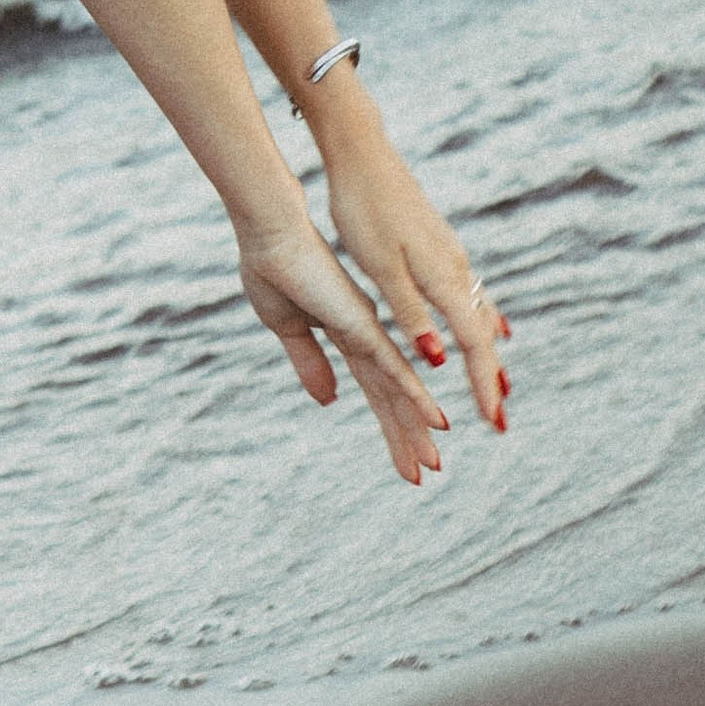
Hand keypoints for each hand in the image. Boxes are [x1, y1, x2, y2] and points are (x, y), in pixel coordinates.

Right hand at [233, 207, 450, 483]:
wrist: (268, 234)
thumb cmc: (272, 269)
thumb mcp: (287, 329)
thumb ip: (309, 363)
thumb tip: (329, 401)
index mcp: (350, 334)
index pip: (376, 389)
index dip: (390, 424)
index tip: (404, 457)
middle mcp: (368, 336)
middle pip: (393, 397)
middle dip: (406, 436)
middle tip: (427, 471)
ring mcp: (367, 331)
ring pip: (398, 390)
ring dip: (415, 428)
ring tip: (433, 463)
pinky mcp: (361, 325)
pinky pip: (392, 368)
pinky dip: (414, 396)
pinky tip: (436, 421)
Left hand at [319, 132, 510, 432]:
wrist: (362, 156)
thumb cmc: (362, 211)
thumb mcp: (379, 267)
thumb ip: (410, 314)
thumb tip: (440, 360)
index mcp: (443, 278)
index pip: (473, 345)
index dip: (482, 385)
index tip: (492, 423)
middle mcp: (456, 269)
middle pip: (483, 335)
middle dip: (490, 378)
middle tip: (500, 423)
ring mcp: (450, 255)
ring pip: (479, 315)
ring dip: (489, 354)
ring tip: (497, 386)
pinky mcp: (440, 246)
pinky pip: (471, 294)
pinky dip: (482, 322)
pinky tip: (491, 327)